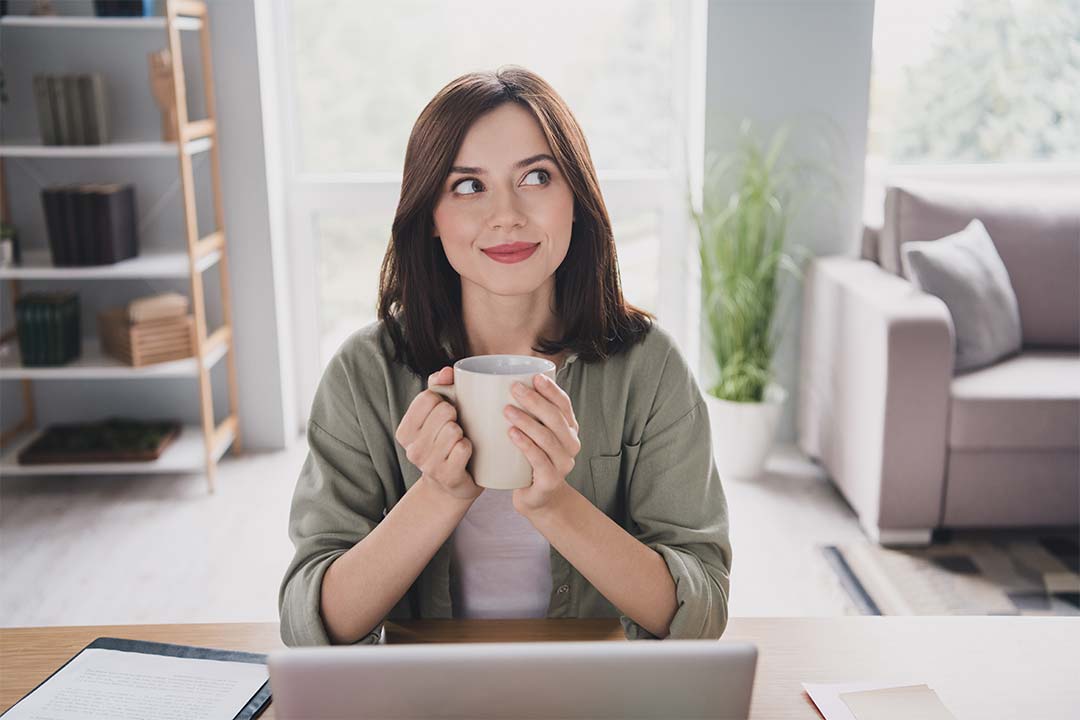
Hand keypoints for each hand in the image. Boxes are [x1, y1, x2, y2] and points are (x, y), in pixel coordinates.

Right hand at [395, 367, 481, 501]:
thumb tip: (446, 372)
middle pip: (444, 411)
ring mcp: (428, 465)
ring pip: (454, 430)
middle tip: (456, 429)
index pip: (427, 397)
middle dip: (456, 416)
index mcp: (405, 431)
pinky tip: (465, 456)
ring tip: (459, 442)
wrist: (451, 486)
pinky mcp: (447, 476)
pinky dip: (469, 448)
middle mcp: (412, 449)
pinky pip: (463, 448)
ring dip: (463, 433)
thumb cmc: (446, 443)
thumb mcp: (437, 415)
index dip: (443, 400)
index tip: (446, 413)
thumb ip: (438, 387)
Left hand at [505, 373, 581, 515]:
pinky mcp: (551, 481)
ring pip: (547, 438)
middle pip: (555, 418)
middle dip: (535, 401)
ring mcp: (563, 464)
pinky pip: (539, 460)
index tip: (534, 376)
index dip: (551, 390)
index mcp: (569, 429)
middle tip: (514, 388)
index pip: (564, 405)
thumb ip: (530, 414)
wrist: (536, 498)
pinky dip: (525, 445)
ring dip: (527, 421)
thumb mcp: (535, 435)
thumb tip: (506, 382)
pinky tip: (512, 434)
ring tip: (507, 410)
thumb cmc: (531, 461)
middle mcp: (571, 445)